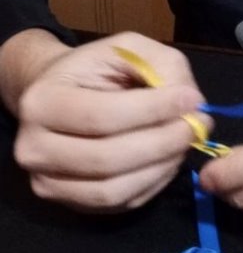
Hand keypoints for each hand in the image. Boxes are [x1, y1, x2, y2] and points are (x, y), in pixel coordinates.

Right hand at [3, 30, 208, 211]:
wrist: (63, 93)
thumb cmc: (97, 68)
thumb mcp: (128, 48)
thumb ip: (162, 65)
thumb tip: (191, 103)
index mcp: (42, 102)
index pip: (102, 117)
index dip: (152, 110)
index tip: (191, 99)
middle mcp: (35, 149)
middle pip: (108, 159)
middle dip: (163, 142)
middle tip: (198, 125)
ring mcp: (49, 183)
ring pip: (114, 190)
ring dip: (162, 167)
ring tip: (186, 140)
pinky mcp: (72, 205)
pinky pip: (120, 204)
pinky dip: (154, 183)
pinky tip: (169, 158)